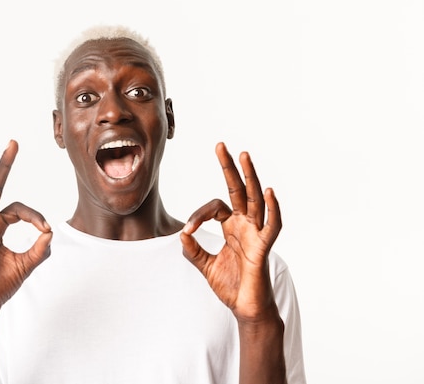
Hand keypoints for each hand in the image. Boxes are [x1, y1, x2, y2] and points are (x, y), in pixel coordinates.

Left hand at [180, 142, 281, 321]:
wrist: (245, 309)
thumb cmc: (231, 286)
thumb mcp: (205, 266)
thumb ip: (193, 251)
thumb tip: (181, 236)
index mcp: (231, 226)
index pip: (215, 206)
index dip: (199, 214)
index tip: (188, 231)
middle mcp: (245, 225)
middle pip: (238, 190)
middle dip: (229, 168)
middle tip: (220, 146)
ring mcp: (256, 234)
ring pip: (255, 200)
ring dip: (250, 177)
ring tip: (244, 156)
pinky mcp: (263, 248)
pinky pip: (272, 225)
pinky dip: (272, 209)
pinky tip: (267, 191)